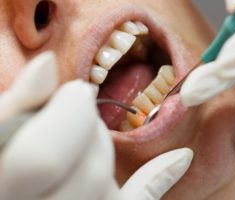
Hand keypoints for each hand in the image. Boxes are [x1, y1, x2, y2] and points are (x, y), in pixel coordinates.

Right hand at [0, 52, 192, 199]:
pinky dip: (160, 177)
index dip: (68, 114)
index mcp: (8, 189)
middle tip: (77, 111)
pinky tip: (180, 158)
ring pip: (110, 188)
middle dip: (88, 129)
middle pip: (90, 172)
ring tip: (83, 136)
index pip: (44, 158)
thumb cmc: (8, 157)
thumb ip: (20, 102)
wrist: (26, 185)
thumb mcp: (0, 126)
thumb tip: (47, 65)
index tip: (78, 91)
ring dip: (101, 147)